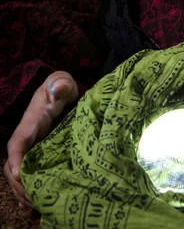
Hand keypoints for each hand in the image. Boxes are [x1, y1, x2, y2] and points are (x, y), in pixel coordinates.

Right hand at [3, 71, 77, 208]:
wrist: (59, 90)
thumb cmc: (60, 88)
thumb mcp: (62, 84)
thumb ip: (61, 85)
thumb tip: (60, 87)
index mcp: (30, 123)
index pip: (17, 143)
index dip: (16, 159)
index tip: (20, 175)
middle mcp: (25, 138)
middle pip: (13, 164)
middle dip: (18, 183)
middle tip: (31, 199)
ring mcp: (30, 147)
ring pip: (18, 172)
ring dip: (22, 190)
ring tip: (33, 205)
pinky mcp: (37, 152)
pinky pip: (26, 172)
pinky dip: (25, 188)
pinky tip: (30, 203)